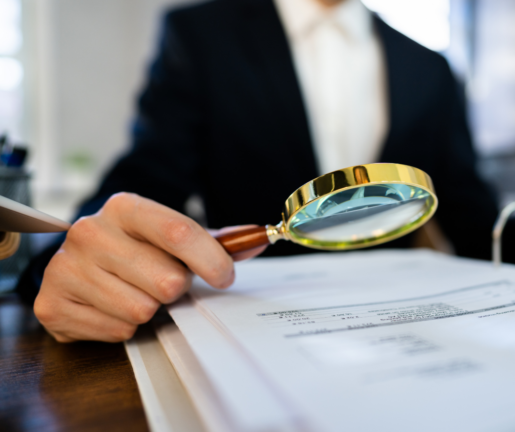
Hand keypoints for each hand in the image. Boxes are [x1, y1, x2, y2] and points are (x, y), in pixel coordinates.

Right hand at [34, 193, 265, 342]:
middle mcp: (89, 232)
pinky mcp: (52, 304)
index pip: (179, 232)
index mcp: (124, 208)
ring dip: (149, 309)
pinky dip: (124, 326)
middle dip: (174, 288)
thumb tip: (259, 239)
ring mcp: (65, 268)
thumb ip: (218, 239)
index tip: (225, 276)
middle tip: (162, 282)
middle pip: (166, 280)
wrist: (79, 264)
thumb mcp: (172, 236)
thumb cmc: (136, 249)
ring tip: (135, 292)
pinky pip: (118, 330)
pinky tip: (113, 307)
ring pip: (142, 309)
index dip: (212, 260)